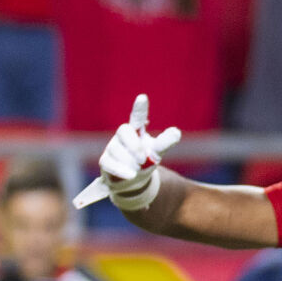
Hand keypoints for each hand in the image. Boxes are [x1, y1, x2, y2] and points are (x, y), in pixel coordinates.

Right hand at [73, 94, 180, 210]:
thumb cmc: (144, 161)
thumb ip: (164, 142)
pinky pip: (109, 163)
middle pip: (124, 130)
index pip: (137, 116)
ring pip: (117, 150)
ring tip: (138, 169)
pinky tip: (131, 175)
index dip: (139, 108)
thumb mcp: (156, 152)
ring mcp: (112, 147)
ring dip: (130, 162)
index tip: (142, 98)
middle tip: (142, 158)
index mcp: (137, 130)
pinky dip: (121, 170)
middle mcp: (123, 136)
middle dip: (133, 145)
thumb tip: (176, 132)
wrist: (131, 182)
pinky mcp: (105, 161)